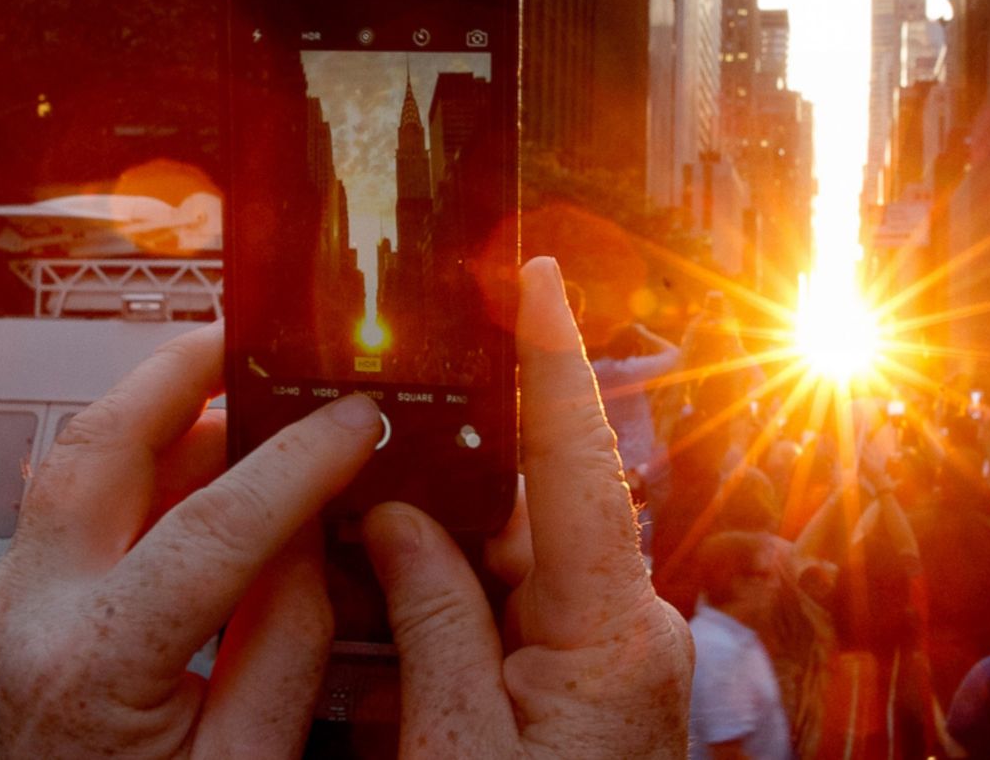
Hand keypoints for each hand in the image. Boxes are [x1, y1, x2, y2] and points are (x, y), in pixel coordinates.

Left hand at [0, 325, 383, 756]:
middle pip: (100, 447)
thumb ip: (285, 643)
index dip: (300, 460)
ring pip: (76, 464)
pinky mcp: (12, 616)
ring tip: (242, 387)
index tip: (356, 420)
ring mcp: (6, 612)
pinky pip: (73, 506)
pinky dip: (141, 464)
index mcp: (95, 668)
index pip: (217, 524)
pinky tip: (201, 464)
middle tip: (259, 338)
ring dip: (160, 411)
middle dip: (183, 374)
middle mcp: (29, 619)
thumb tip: (310, 535)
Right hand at [363, 257, 691, 756]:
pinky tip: (395, 604)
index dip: (554, 360)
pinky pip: (515, 610)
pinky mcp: (587, 677)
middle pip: (532, 510)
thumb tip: (399, 521)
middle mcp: (626, 624)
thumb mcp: (456, 745)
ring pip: (513, 561)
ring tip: (364, 538)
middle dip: (452, 482)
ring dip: (440, 553)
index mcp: (610, 628)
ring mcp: (608, 651)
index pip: (580, 462)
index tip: (535, 277)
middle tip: (375, 449)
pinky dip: (454, 605)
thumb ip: (431, 619)